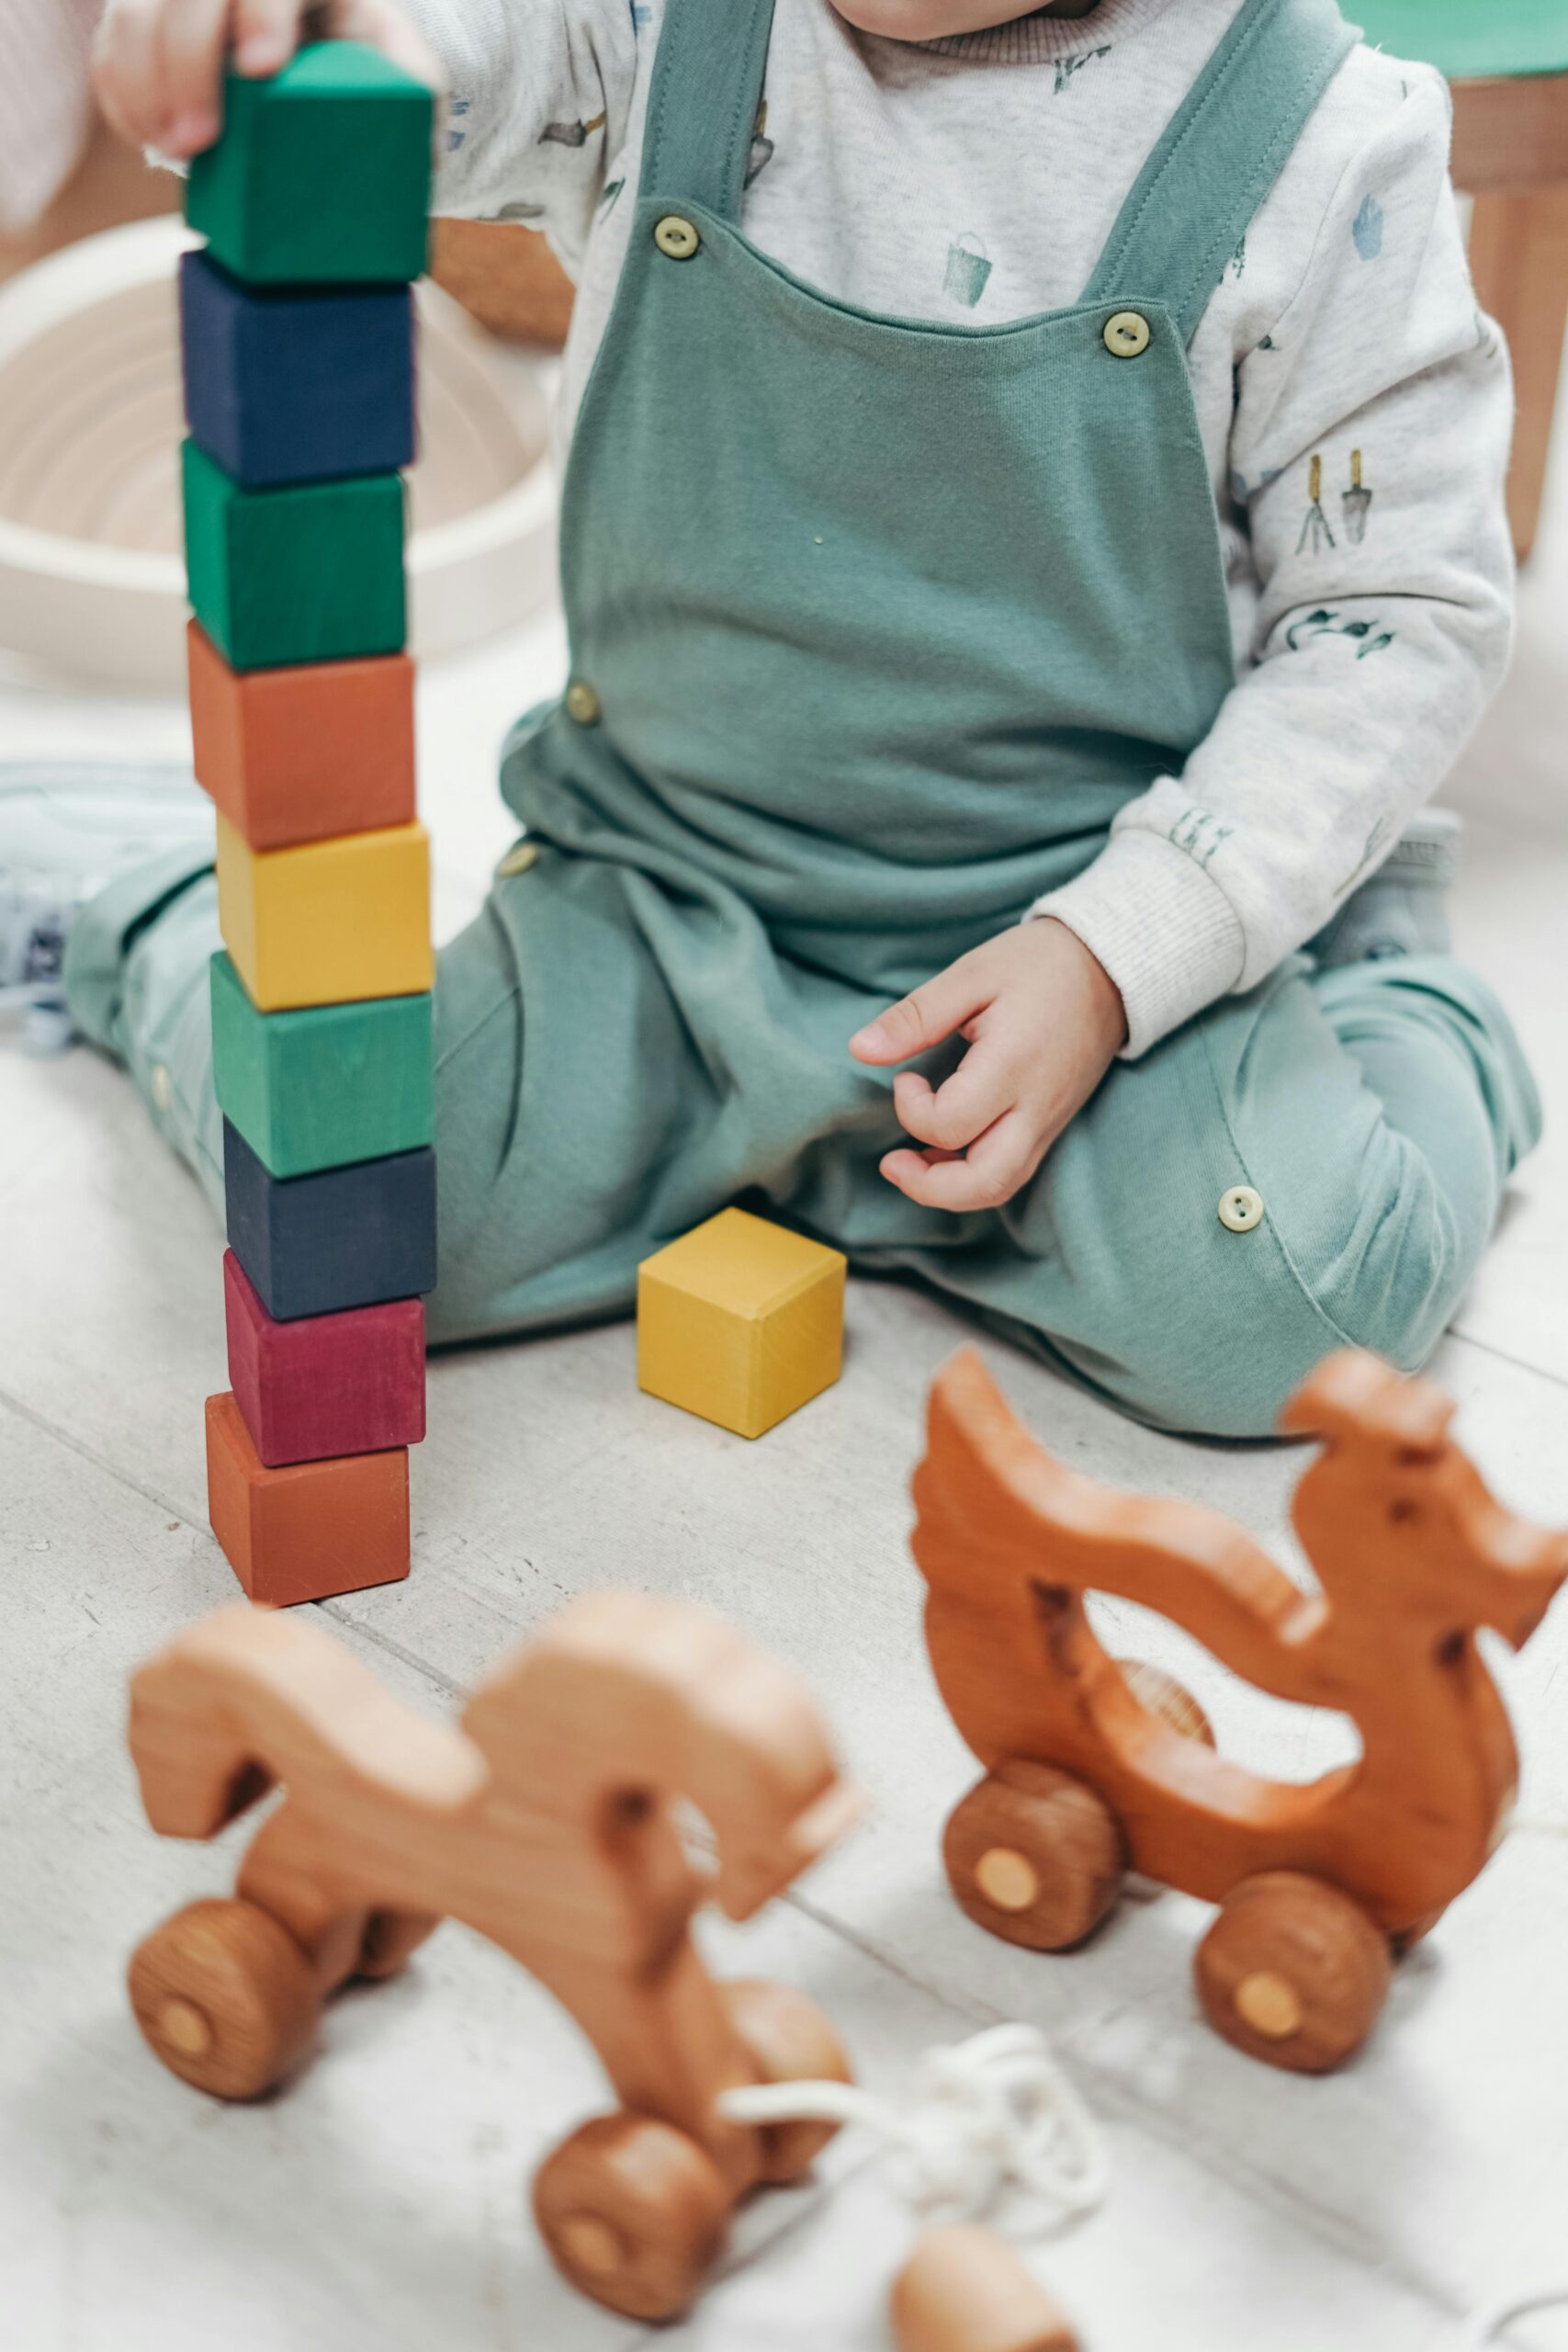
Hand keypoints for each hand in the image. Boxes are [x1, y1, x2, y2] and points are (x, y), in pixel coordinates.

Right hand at [94, 0, 444, 160]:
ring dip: (143, 83)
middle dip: (188, 64)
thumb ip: (414, 91)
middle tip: (199, 142)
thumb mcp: (403, 69)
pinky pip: (114, 42)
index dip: (261, 14)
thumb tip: (423, 149)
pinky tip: (143, 135)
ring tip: (170, 150)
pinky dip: (120, 91)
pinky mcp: (147, 16)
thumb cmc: (366, 63)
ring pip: (138, 11)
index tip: (260, 70)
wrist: (324, 52)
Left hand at [848, 918, 1126, 1212]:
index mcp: (1013, 1066)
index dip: (911, 1110)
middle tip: (892, 1161)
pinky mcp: (1053, 1125)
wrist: (1112, 968)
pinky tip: (948, 1150)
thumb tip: (860, 1049)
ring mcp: (1049, 1122)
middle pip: (983, 1183)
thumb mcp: (971, 975)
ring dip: (950, 1189)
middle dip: (927, 1186)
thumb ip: (915, 1017)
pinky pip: (1014, 1171)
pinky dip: (974, 1175)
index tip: (905, 1078)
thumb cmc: (1039, 965)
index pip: (950, 1124)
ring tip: (914, 1163)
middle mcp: (1036, 1107)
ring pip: (1000, 1186)